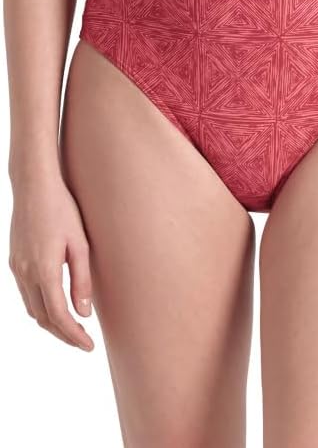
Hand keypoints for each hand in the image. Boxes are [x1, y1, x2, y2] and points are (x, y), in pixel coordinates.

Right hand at [8, 168, 94, 351]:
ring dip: (51, 322)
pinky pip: (25, 294)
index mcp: (45, 270)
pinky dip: (40, 306)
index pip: (59, 316)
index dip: (74, 336)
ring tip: (72, 326)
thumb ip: (82, 280)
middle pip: (44, 318)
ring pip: (32, 309)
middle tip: (83, 341)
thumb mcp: (80, 244)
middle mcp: (26, 273)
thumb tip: (84, 314)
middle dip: (63, 334)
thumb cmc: (62, 209)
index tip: (89, 346)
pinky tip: (55, 303)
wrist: (33, 185)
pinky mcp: (14, 261)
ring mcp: (17, 268)